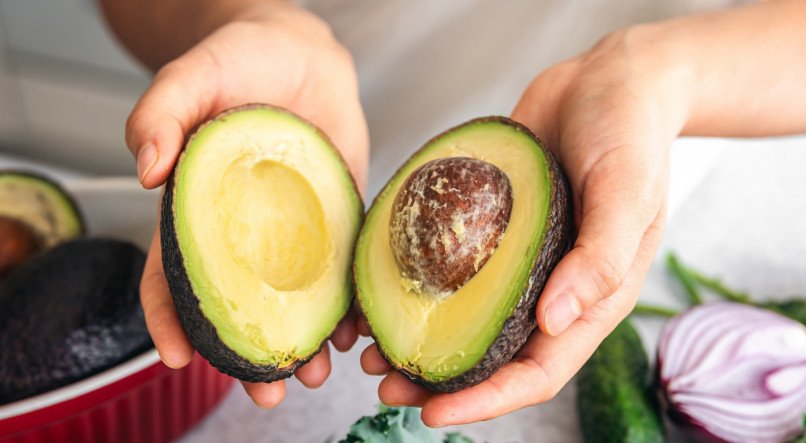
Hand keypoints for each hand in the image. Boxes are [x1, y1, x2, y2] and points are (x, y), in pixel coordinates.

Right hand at [129, 5, 368, 407]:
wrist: (304, 55)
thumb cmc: (241, 60)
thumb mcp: (193, 74)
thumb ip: (160, 112)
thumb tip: (145, 168)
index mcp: (199, 209)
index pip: (172, 274)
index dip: (169, 318)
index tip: (180, 358)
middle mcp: (245, 230)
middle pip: (239, 305)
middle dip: (249, 354)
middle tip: (267, 392)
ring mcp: (294, 230)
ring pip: (293, 300)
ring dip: (303, 341)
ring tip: (317, 373)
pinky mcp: (337, 219)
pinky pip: (341, 270)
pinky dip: (347, 303)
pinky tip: (357, 327)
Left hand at [360, 26, 690, 424]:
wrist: (609, 80)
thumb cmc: (630, 133)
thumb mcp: (629, 190)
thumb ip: (602, 256)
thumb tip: (555, 321)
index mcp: (588, 297)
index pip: (537, 371)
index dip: (487, 400)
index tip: (433, 414)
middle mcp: (547, 285)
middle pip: (491, 354)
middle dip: (439, 379)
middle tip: (385, 383)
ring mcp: (514, 258)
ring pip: (463, 317)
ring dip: (418, 337)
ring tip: (371, 349)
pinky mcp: (489, 227)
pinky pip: (448, 266)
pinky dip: (415, 283)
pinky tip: (380, 286)